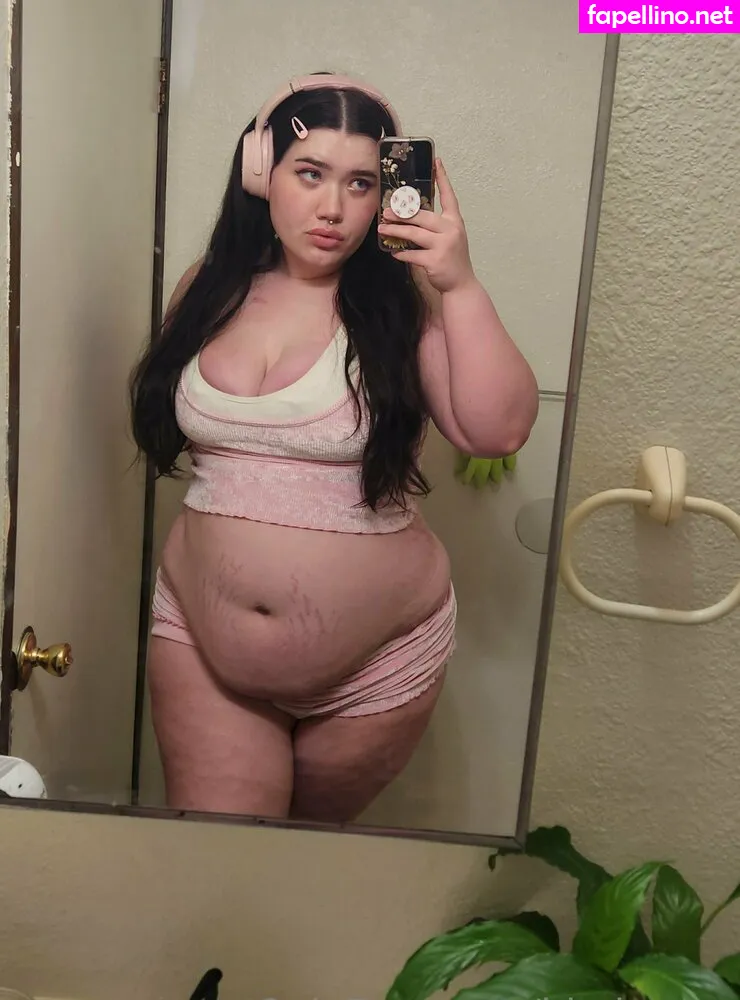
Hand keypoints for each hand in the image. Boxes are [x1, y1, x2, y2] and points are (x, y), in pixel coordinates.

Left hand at [377, 158, 475, 293]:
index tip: (436, 162)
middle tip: (386, 211)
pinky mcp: (435, 261)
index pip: (449, 196)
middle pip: (422, 216)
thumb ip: (435, 226)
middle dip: (402, 213)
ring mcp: (444, 246)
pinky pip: (412, 254)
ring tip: (382, 229)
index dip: (442, 179)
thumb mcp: (448, 238)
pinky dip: (401, 253)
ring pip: (414, 234)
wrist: (460, 284)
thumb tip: (409, 215)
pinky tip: (393, 252)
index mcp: (455, 222)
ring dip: (395, 231)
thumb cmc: (451, 259)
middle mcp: (451, 230)